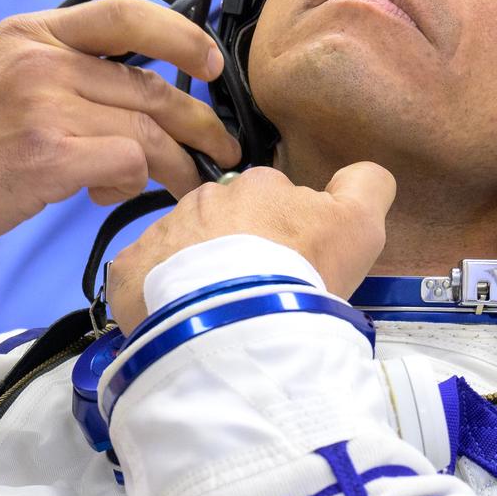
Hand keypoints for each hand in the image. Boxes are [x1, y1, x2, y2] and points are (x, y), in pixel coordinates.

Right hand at [0, 0, 242, 249]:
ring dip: (179, 164)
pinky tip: (118, 193)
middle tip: (223, 148)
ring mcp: (45, 108)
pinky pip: (126, 162)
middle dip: (201, 123)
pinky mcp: (47, 157)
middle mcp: (42, 61)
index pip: (127, 15)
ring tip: (187, 184)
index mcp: (35, 32)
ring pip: (147, 129)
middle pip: (150, 86)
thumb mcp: (6, 72)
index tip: (213, 63)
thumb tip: (141, 102)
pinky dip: (137, 181)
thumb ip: (69, 71)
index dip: (183, 36)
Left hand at [107, 163, 396, 330]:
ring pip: (180, 248)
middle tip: (252, 293)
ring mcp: (163, 232)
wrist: (241, 320)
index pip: (272, 201)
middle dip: (234, 250)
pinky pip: (142, 278)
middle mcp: (206, 199)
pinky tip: (177, 323)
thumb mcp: (360, 224)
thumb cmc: (304, 269)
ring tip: (215, 313)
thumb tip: (362, 172)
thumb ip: (367, 186)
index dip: (284, 234)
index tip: (291, 266)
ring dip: (195, 272)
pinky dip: (156, 297)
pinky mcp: (129, 271)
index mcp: (259, 186)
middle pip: (222, 222)